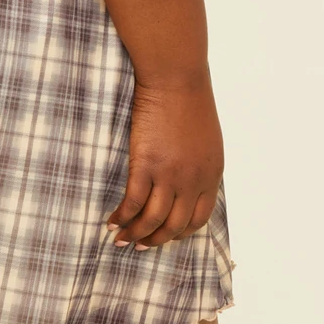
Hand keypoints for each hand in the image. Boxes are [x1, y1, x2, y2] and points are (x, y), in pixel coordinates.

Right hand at [105, 75, 223, 247]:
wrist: (176, 79)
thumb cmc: (189, 101)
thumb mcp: (206, 140)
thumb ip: (199, 165)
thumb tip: (186, 182)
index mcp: (211, 174)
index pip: (198, 219)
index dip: (180, 233)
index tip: (166, 236)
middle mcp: (193, 180)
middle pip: (175, 225)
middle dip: (156, 240)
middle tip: (140, 245)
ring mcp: (170, 175)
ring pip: (153, 220)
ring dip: (136, 234)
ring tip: (122, 240)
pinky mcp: (146, 165)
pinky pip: (133, 202)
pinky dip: (122, 216)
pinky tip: (111, 221)